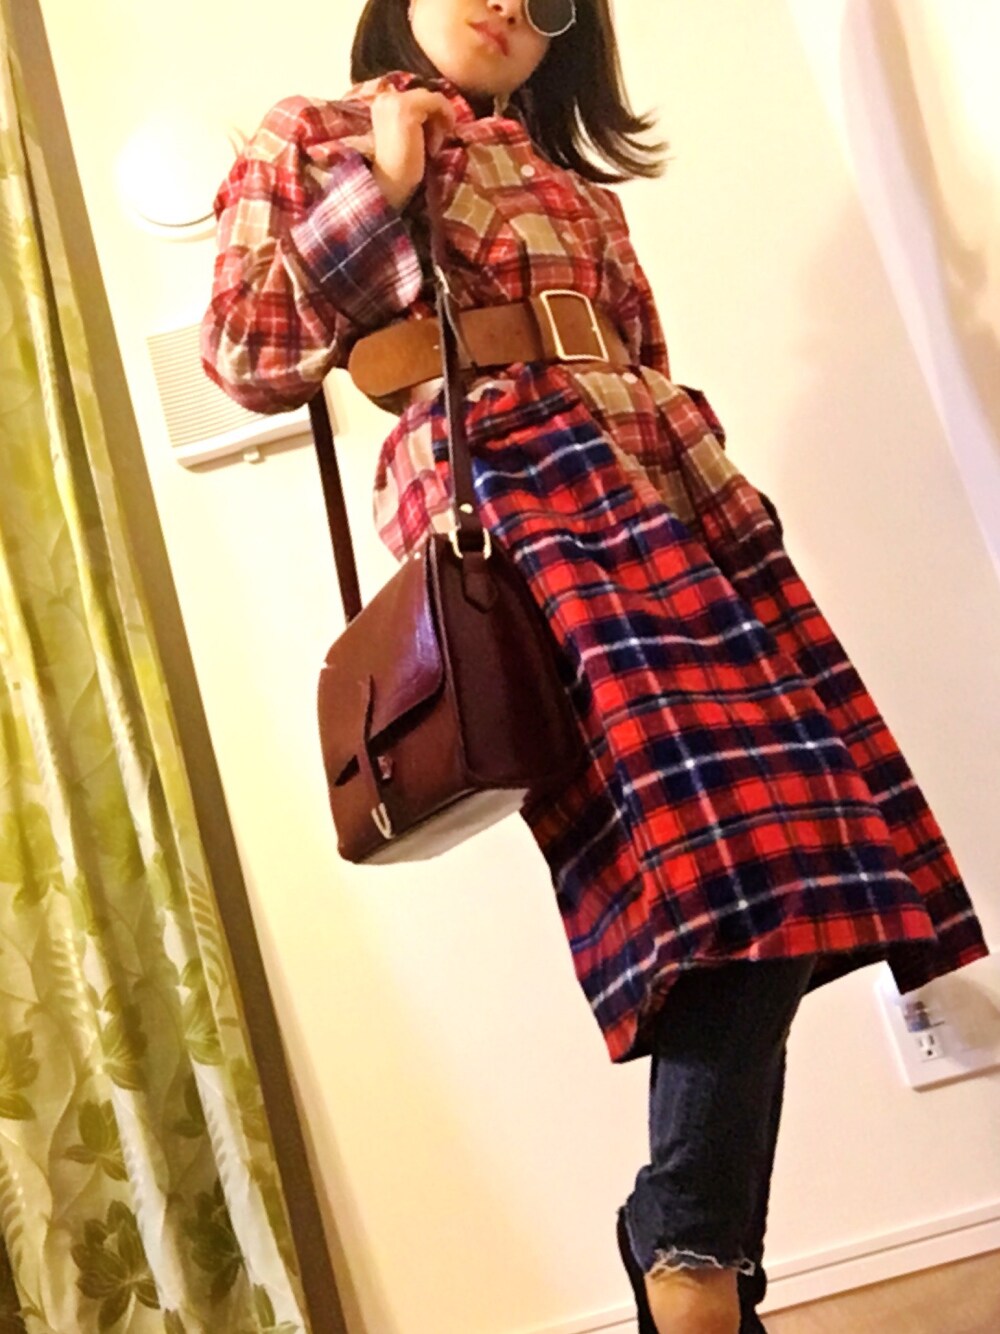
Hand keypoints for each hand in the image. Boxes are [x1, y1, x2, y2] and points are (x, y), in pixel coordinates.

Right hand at [370, 87, 456, 210]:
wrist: (391, 186)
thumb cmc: (403, 165)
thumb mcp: (409, 133)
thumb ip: (418, 115)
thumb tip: (441, 105)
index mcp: (383, 101)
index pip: (417, 96)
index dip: (429, 115)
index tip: (430, 140)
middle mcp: (386, 96)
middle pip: (425, 95)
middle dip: (434, 119)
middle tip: (431, 146)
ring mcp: (395, 101)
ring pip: (432, 98)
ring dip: (438, 122)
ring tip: (431, 147)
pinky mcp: (407, 110)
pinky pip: (437, 102)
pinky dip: (444, 119)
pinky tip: (435, 144)